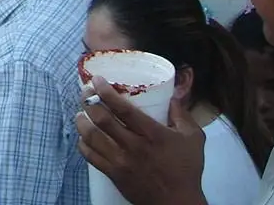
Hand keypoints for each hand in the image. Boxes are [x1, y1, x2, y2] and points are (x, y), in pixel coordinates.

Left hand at [76, 77, 207, 204]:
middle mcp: (133, 146)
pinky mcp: (113, 174)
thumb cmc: (186, 169)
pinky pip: (90, 156)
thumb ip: (182, 115)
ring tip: (81, 113)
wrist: (178, 203)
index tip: (96, 80)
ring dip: (82, 121)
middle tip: (85, 92)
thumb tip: (171, 96)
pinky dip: (83, 144)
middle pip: (102, 120)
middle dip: (89, 102)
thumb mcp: (193, 138)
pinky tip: (83, 137)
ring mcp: (120, 161)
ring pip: (91, 137)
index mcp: (152, 134)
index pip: (123, 109)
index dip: (106, 92)